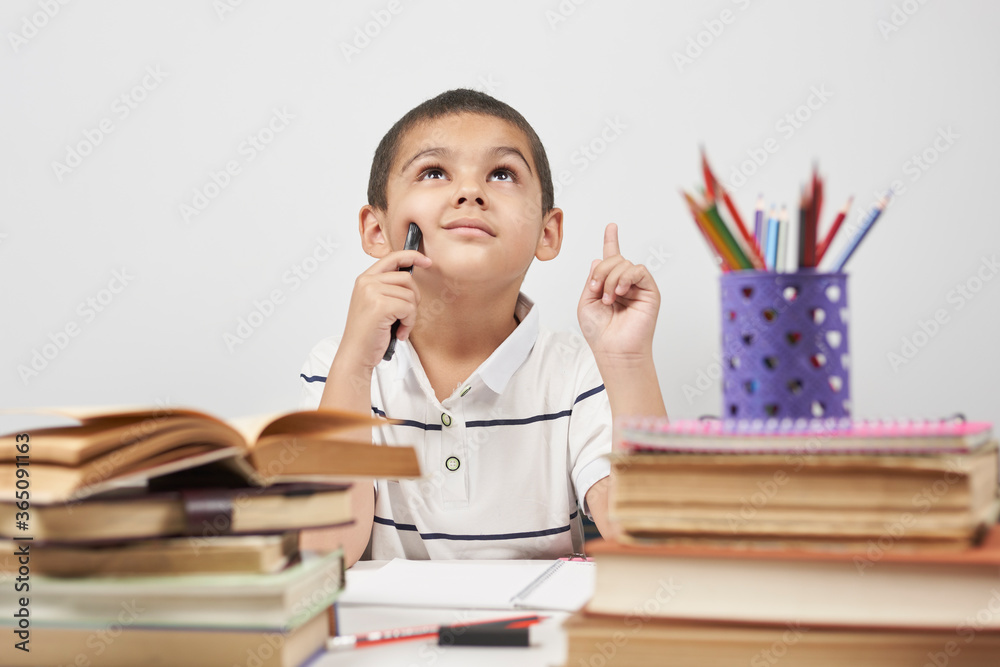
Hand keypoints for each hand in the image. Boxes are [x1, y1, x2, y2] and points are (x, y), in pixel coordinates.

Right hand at [338, 250, 431, 371]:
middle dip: (413, 299)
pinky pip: (409, 308)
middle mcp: (366, 282)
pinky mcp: (380, 305)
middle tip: (405, 316)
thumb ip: (388, 288)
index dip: (412, 256)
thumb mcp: (375, 304)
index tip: (427, 261)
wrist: (356, 354)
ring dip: (410, 315)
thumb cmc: (367, 334)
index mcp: (365, 279)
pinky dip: (409, 323)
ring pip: (410, 295)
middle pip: (407, 278)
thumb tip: (410, 280)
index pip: (392, 257)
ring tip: (398, 327)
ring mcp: (372, 292)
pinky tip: (399, 332)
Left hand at [577, 223, 659, 362]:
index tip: (611, 226)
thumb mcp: (585, 301)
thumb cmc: (599, 332)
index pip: (612, 259)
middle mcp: (625, 284)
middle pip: (614, 259)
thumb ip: (591, 279)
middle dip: (600, 272)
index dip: (611, 241)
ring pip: (624, 264)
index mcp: (609, 285)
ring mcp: (638, 287)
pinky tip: (619, 292)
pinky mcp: (650, 291)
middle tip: (596, 291)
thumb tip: (598, 259)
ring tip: (608, 298)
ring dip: (610, 279)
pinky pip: (638, 271)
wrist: (613, 349)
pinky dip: (625, 278)